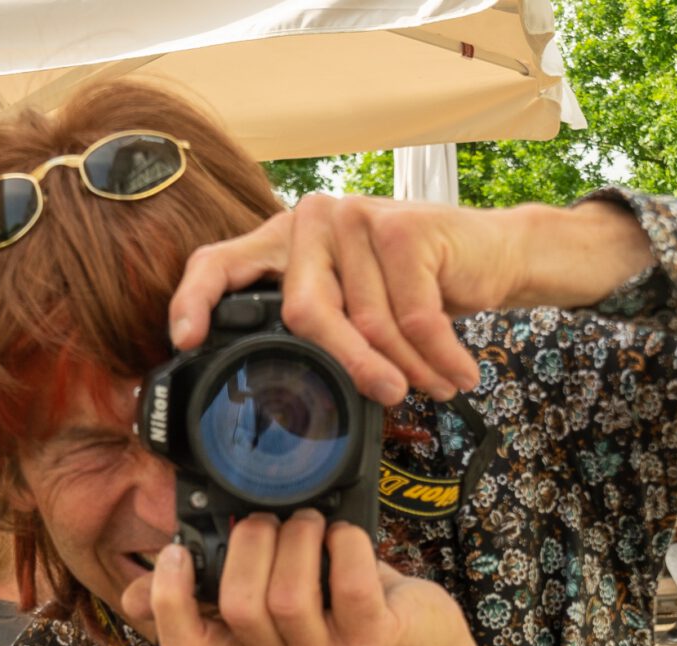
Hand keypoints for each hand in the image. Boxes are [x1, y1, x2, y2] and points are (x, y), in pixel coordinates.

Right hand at [121, 509, 506, 645]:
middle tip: (271, 519)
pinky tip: (344, 534)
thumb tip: (160, 560)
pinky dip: (343, 544)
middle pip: (237, 607)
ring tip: (310, 521)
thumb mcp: (281, 596)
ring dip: (297, 538)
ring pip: (288, 597)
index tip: (176, 551)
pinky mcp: (372, 644)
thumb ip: (231, 581)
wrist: (420, 645)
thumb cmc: (344, 605)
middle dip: (249, 543)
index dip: (167, 600)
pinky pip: (348, 586)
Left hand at [169, 194, 653, 404]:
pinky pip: (415, 321)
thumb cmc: (414, 290)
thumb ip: (313, 330)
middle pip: (306, 314)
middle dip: (352, 368)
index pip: (218, 262)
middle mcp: (311, 221)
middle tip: (389, 397)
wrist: (491, 255)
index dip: (194, 301)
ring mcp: (356, 217)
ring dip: (409, 369)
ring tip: (434, 383)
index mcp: (283, 242)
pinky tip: (456, 372)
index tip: (185, 341)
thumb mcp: (352, 306)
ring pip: (369, 325)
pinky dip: (439, 358)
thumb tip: (275, 396)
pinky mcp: (404, 227)